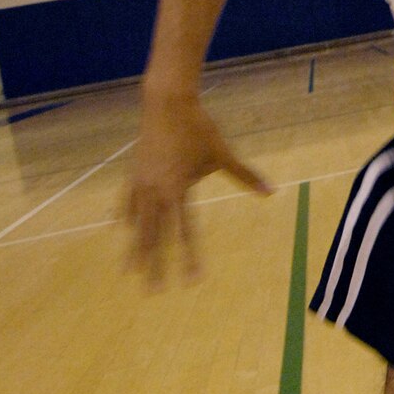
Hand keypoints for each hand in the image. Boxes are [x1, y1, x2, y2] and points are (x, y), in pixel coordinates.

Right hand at [125, 94, 271, 287]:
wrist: (166, 101)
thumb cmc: (197, 127)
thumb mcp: (221, 153)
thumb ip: (244, 175)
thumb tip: (271, 191)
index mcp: (178, 190)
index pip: (185, 232)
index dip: (189, 257)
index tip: (191, 279)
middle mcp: (156, 192)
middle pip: (155, 236)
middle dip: (155, 265)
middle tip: (152, 291)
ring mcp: (141, 183)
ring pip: (138, 224)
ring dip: (135, 248)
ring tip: (130, 271)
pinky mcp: (134, 173)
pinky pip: (128, 202)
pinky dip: (127, 217)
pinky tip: (122, 230)